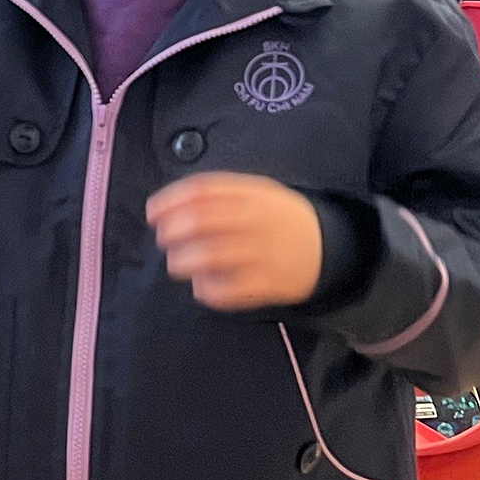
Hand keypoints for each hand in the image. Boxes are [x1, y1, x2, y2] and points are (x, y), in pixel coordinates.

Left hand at [146, 171, 323, 311]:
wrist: (327, 248)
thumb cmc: (278, 218)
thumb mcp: (257, 192)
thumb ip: (218, 193)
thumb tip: (168, 204)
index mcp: (251, 194)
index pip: (203, 190)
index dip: (171, 200)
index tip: (152, 212)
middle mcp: (256, 220)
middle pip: (201, 221)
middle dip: (172, 231)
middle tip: (164, 239)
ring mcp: (262, 253)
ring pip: (209, 256)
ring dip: (182, 261)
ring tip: (177, 263)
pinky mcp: (268, 284)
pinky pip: (227, 290)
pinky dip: (205, 289)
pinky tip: (201, 285)